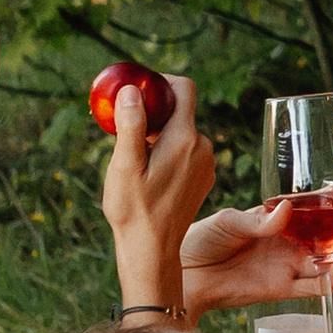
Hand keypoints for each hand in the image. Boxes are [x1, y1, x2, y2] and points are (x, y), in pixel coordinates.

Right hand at [102, 76, 216, 309]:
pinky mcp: (204, 179)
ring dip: (160, 135)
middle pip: (180, 111)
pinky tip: (149, 173)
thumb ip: (131, 125)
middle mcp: (204, 148)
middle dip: (155, 113)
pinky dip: (169, 152)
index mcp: (185, 139)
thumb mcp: (125, 165)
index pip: (184, 89)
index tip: (140, 91)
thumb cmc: (134, 209)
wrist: (152, 250)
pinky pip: (187, 152)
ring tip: (136, 157)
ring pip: (183, 133)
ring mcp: (207, 165)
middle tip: (127, 128)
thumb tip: (131, 90)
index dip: (162, 82)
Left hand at [181, 197, 332, 318]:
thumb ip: (258, 221)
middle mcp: (289, 242)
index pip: (315, 204)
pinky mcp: (282, 289)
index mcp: (278, 218)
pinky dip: (332, 279)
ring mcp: (288, 265)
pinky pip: (315, 287)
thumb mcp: (228, 221)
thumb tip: (286, 210)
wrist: (184, 275)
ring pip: (330, 260)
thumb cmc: (201, 240)